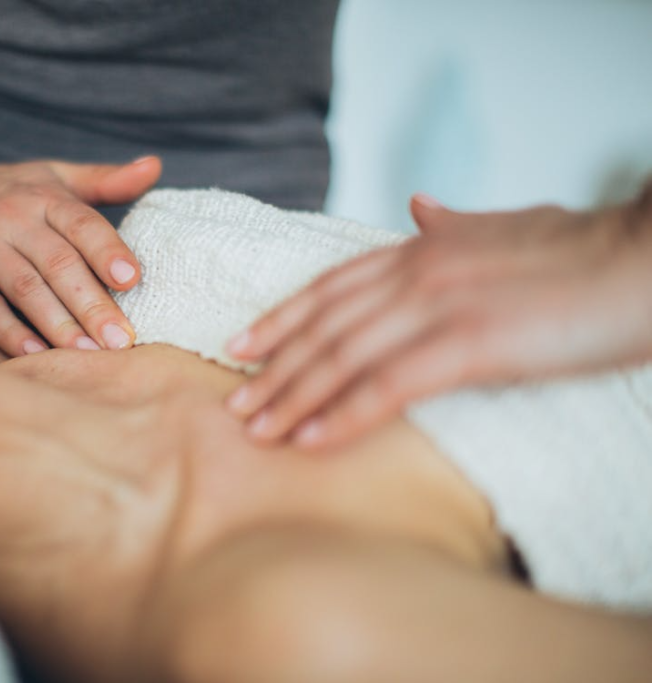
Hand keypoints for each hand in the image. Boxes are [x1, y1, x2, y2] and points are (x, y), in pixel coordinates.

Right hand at [0, 156, 161, 354]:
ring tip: (89, 353)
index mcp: (42, 196)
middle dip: (92, 303)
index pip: (81, 223)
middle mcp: (9, 217)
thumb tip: (155, 168)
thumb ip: (104, 180)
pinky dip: (9, 332)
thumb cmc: (3, 192)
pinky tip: (36, 355)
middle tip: (121, 340)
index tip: (132, 280)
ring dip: (58, 324)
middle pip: (57, 262)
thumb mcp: (52, 177)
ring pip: (24, 288)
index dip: (106, 250)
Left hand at [226, 192, 651, 449]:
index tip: (241, 347)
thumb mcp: (507, 227)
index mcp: (422, 248)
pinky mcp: (468, 344)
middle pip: (323, 327)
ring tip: (258, 433)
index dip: (280, 319)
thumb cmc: (582, 251)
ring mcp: (438, 306)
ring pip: (342, 357)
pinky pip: (387, 386)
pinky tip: (312, 440)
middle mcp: (416, 272)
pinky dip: (344, 415)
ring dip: (294, 399)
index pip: (329, 288)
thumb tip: (418, 206)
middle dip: (274, 369)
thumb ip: (454, 224)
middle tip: (235, 406)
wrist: (643, 258)